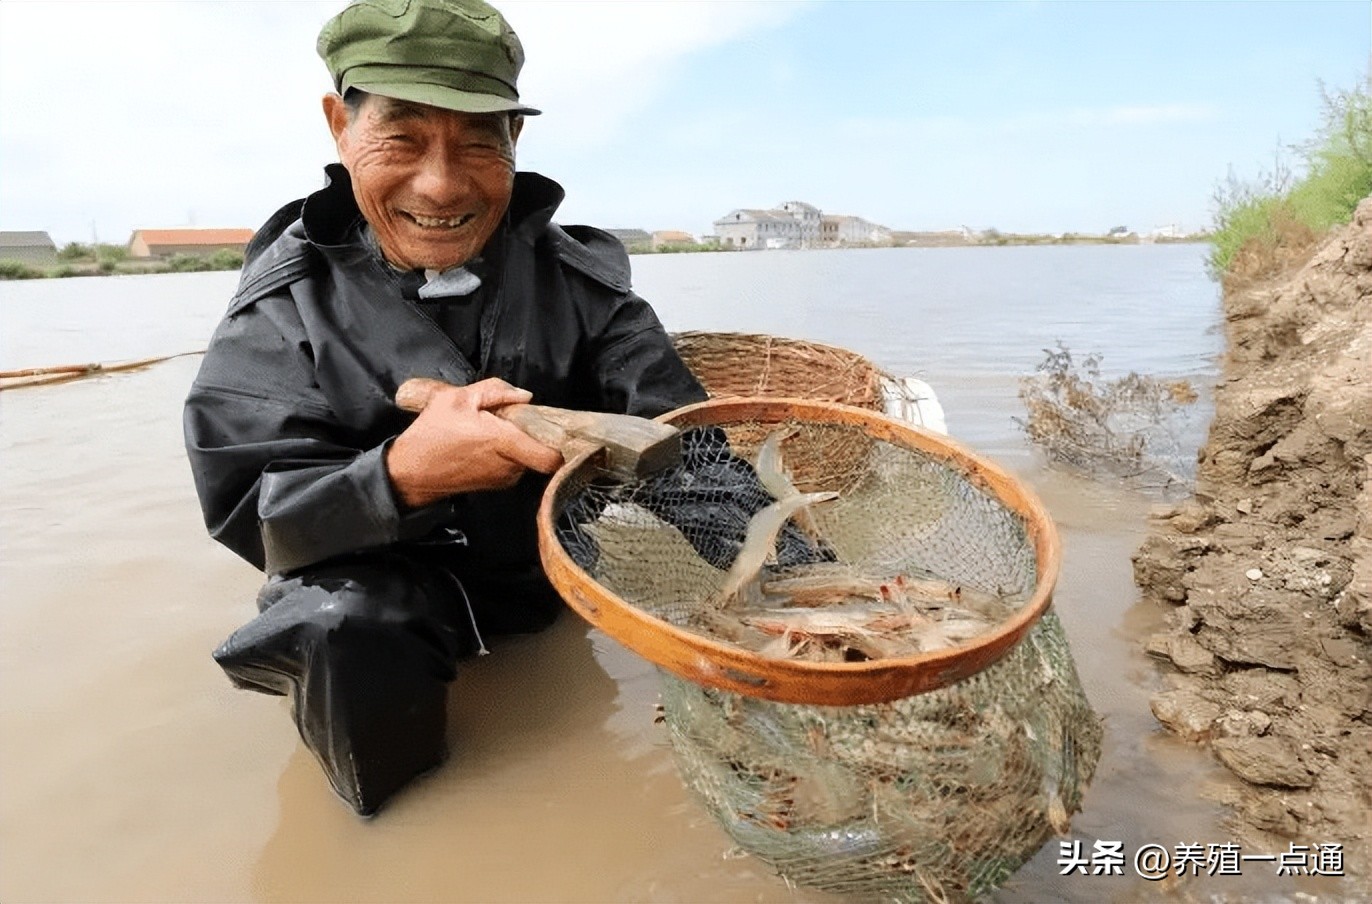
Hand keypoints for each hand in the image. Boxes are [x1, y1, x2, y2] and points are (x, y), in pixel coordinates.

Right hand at [386, 378, 563, 507]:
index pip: (552, 456)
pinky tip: (486, 444)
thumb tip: (525, 396)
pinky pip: (514, 466)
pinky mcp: (496, 486)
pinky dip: (508, 454)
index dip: (557, 440)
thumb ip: (495, 391)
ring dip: (518, 444)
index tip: (547, 423)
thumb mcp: (457, 399)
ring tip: (492, 430)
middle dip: (532, 434)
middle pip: (541, 451)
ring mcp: (503, 479)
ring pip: (528, 458)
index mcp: (504, 443)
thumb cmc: (431, 434)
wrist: (410, 472)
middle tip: (511, 420)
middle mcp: (510, 466)